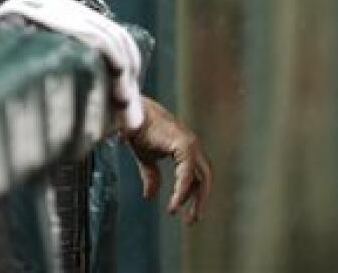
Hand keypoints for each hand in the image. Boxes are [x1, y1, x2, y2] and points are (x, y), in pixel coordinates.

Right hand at [122, 96, 212, 223]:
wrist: (132, 117)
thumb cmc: (140, 132)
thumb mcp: (147, 159)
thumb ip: (152, 176)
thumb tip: (150, 196)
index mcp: (187, 148)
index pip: (197, 174)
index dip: (193, 194)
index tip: (183, 211)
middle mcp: (193, 146)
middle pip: (205, 176)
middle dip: (200, 199)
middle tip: (193, 219)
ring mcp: (191, 144)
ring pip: (201, 176)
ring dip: (195, 198)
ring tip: (186, 216)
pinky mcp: (184, 145)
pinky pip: (187, 174)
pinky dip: (182, 191)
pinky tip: (175, 204)